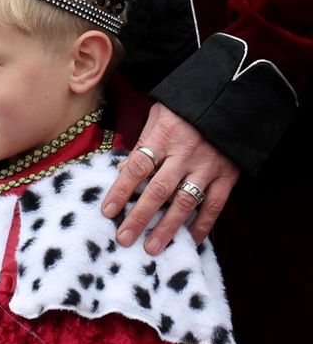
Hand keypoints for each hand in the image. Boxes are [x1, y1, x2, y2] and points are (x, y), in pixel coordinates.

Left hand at [100, 103, 239, 253]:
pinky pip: (216, 204)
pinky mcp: (229, 175)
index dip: (121, 191)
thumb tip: (123, 171)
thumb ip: (143, 143)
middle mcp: (185, 154)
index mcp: (163, 137)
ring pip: (186, 201)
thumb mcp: (160, 115)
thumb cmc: (187, 107)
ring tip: (152, 247)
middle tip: (124, 239)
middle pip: (158, 190)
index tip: (107, 212)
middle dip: (139, 217)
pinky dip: (204, 224)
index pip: (137, 168)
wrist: (235, 96)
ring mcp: (208, 166)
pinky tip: (191, 240)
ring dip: (168, 227)